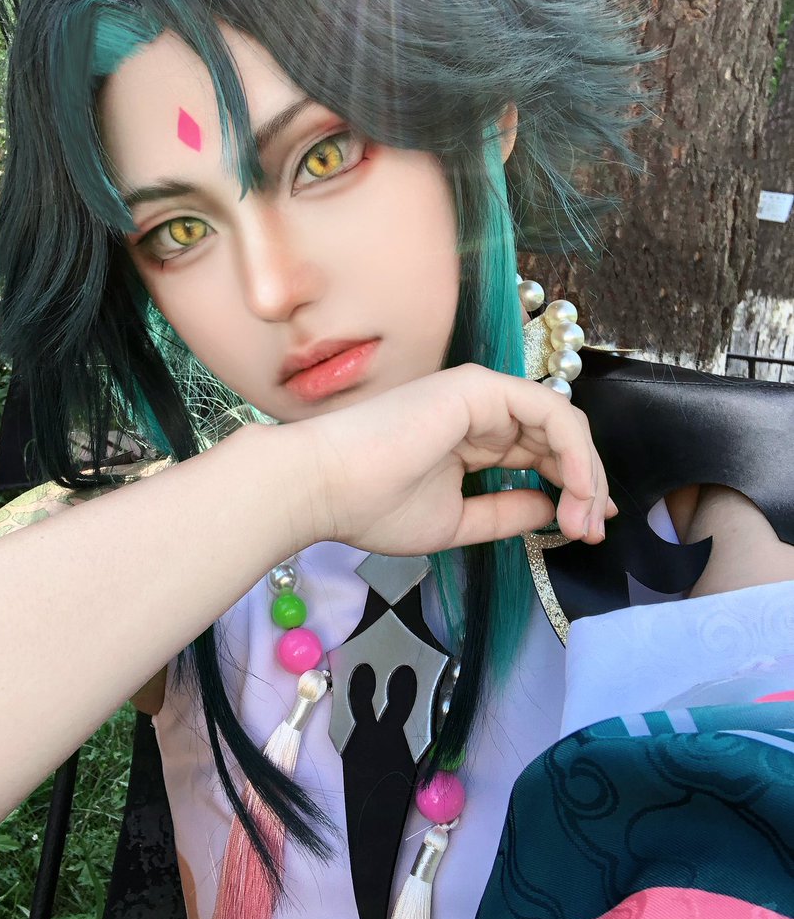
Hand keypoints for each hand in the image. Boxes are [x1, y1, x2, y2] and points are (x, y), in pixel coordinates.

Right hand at [292, 363, 615, 554]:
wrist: (324, 487)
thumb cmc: (372, 506)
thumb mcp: (457, 522)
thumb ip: (505, 513)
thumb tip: (552, 508)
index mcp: (472, 439)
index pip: (538, 455)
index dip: (571, 489)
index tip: (585, 531)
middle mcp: (481, 410)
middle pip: (558, 440)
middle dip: (586, 486)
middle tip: (593, 531)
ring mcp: (482, 394)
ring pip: (562, 424)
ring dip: (586, 472)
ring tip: (586, 516)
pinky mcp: (481, 387)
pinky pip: (550, 412)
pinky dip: (575, 450)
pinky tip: (577, 486)